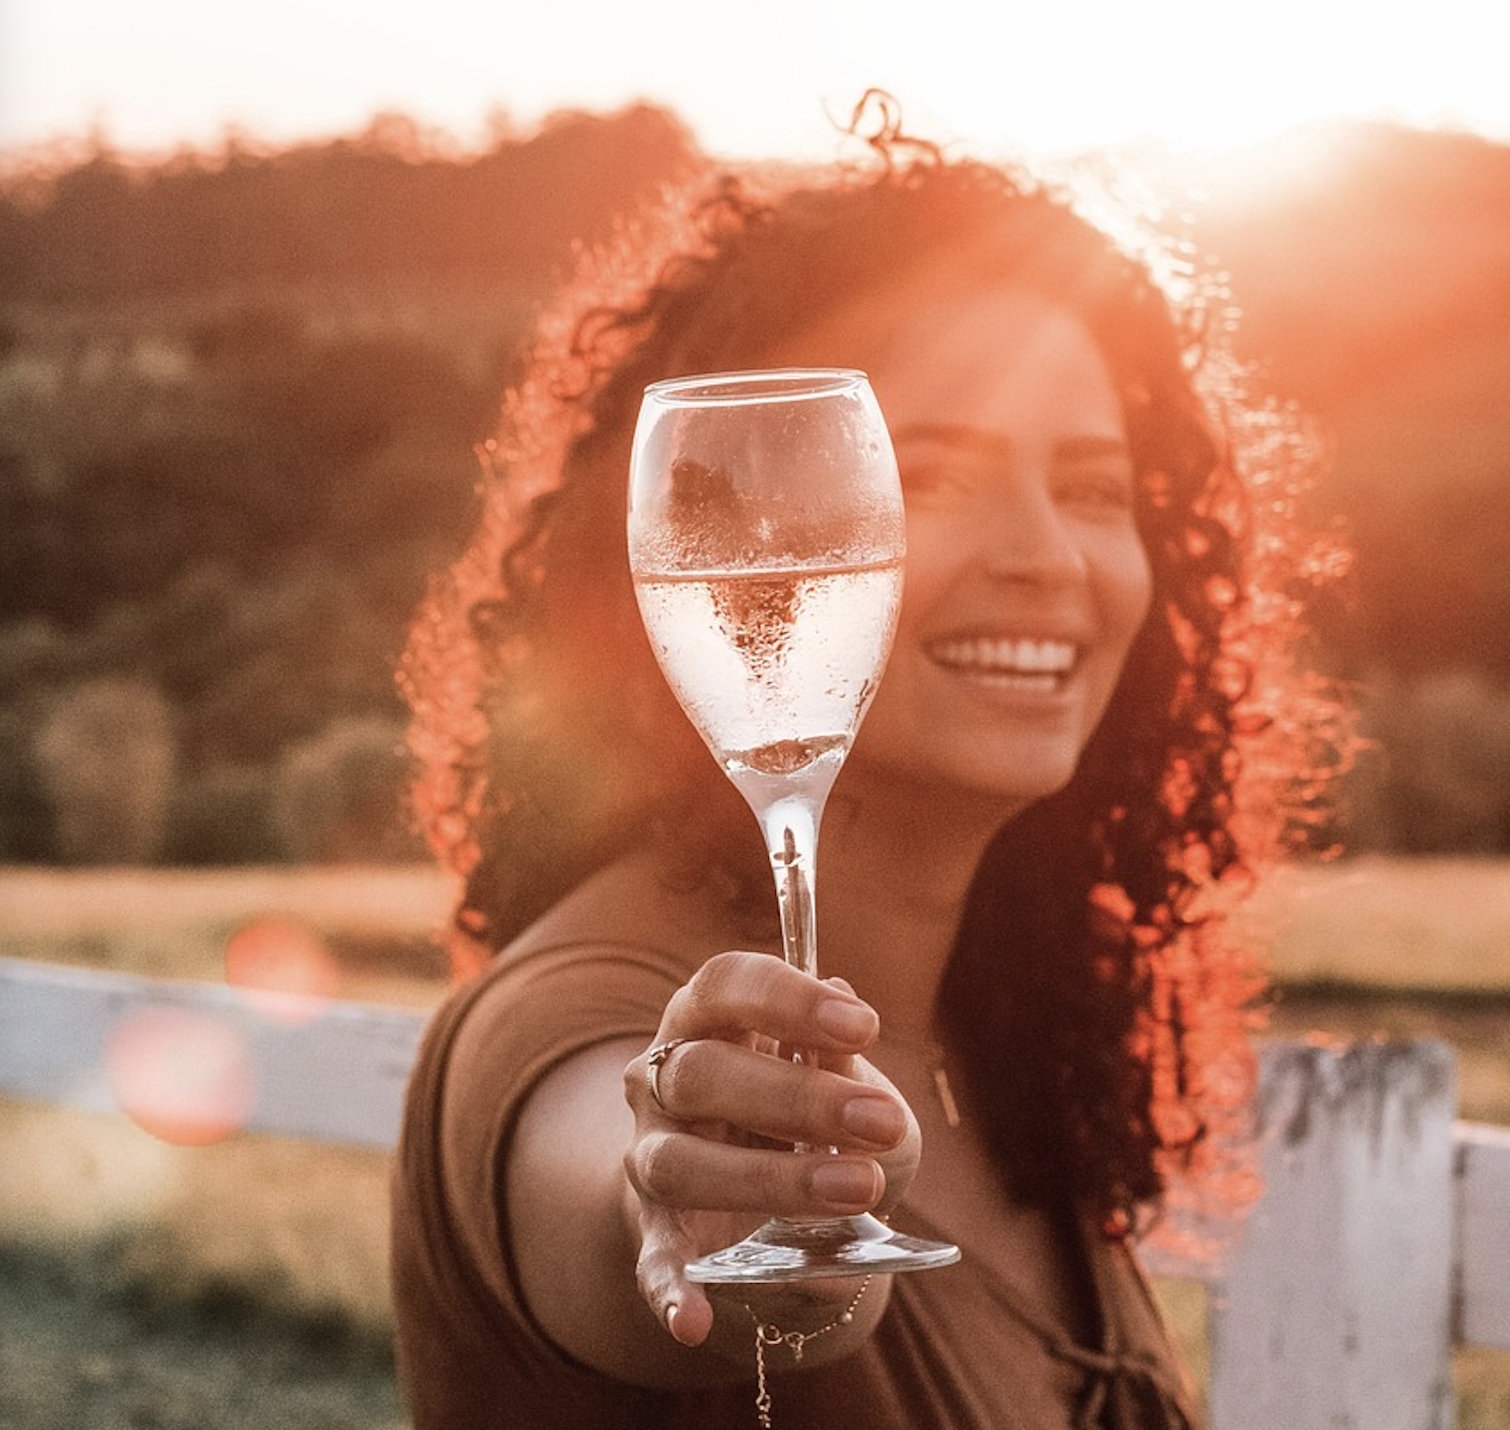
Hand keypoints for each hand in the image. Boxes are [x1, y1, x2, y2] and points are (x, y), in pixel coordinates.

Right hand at [622, 951, 918, 1347]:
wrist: (764, 1204)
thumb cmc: (815, 1123)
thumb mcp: (846, 1083)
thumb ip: (845, 1061)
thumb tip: (844, 1024)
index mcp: (708, 1017)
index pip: (726, 984)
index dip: (788, 998)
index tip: (864, 1025)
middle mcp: (662, 1078)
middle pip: (702, 1073)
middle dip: (797, 1097)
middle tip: (882, 1123)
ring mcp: (651, 1155)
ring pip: (676, 1164)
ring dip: (769, 1180)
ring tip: (858, 1193)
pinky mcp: (654, 1235)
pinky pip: (652, 1262)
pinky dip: (670, 1290)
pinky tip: (693, 1320)